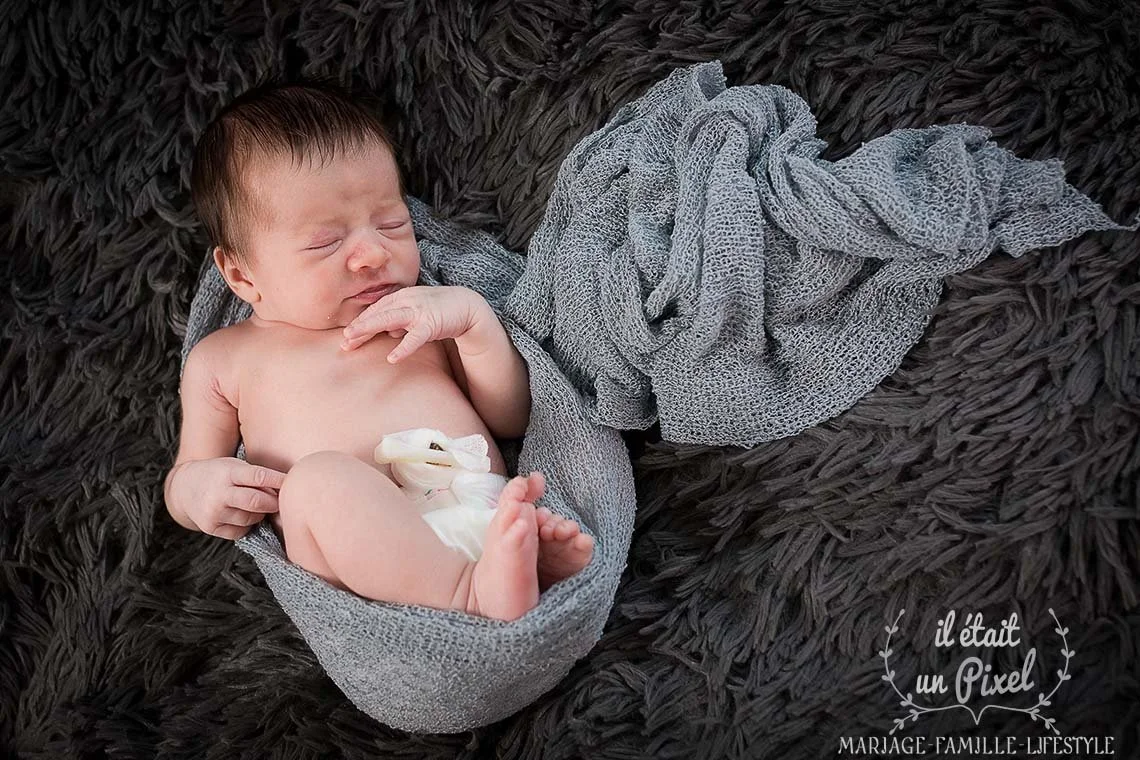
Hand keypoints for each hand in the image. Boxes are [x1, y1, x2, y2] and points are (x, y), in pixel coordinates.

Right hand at [168, 457, 285, 539]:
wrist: (184, 488)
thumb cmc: (219, 474)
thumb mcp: (234, 466)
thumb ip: (257, 476)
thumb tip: (287, 489)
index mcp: (227, 472)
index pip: (258, 476)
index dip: (278, 480)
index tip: (292, 483)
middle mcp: (218, 493)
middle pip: (256, 502)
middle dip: (273, 502)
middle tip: (280, 501)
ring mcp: (213, 513)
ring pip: (251, 518)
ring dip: (260, 513)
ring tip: (257, 505)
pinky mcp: (211, 528)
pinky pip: (241, 531)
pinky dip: (248, 524)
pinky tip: (242, 514)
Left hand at [340, 285, 483, 361]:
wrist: (468, 306)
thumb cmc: (440, 310)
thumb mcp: (416, 314)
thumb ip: (401, 321)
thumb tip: (388, 332)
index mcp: (401, 298)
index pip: (375, 310)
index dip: (360, 323)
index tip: (347, 336)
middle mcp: (407, 301)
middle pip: (377, 313)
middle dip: (358, 326)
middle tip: (343, 340)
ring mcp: (418, 311)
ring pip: (389, 319)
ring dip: (369, 328)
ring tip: (353, 339)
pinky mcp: (431, 323)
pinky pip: (415, 337)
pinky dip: (403, 347)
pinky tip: (392, 358)